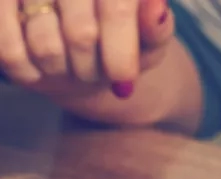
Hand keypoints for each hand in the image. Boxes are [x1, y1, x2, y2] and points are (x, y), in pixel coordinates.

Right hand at [0, 0, 173, 97]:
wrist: (80, 50)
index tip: (124, 81)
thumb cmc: (121, 42)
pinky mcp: (1, 4)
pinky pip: (9, 51)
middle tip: (95, 72)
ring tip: (69, 65)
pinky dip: (28, 72)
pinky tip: (40, 69)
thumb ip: (156, 28)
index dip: (121, 52)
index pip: (116, 10)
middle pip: (82, 35)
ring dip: (62, 72)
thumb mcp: (148, 40)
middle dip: (93, 68)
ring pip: (46, 47)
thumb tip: (156, 8)